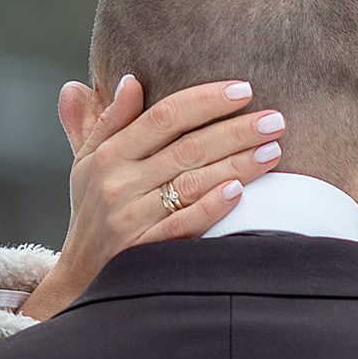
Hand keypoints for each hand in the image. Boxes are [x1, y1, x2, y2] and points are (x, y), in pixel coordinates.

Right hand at [20, 75, 286, 319]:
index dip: (205, 100)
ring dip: (236, 165)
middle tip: (276, 120)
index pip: (163, 116)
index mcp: (108, 155)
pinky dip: (210, 207)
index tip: (244, 89)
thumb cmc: (94, 212)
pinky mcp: (142, 251)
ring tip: (273, 151)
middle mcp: (117, 183)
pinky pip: (182, 225)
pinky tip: (239, 192)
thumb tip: (129, 79)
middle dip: (236, 131)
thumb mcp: (88, 163)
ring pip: (191, 183)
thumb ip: (107, 121)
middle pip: (186, 147)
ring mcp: (129, 218)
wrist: (81, 279)